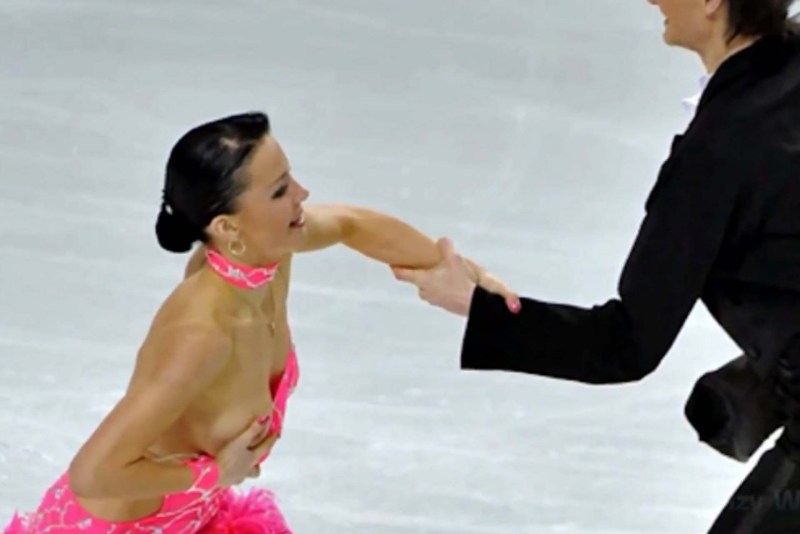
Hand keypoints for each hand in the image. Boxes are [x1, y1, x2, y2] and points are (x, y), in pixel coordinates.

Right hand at [215, 418, 278, 486]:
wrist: (210, 476)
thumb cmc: (227, 458)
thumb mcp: (240, 441)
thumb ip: (252, 430)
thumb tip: (265, 418)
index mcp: (252, 459)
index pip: (265, 448)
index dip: (271, 440)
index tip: (276, 433)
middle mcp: (246, 471)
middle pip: (256, 470)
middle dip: (257, 464)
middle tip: (255, 456)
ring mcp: (236, 478)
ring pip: (245, 475)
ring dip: (245, 469)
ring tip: (240, 463)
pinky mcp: (225, 483)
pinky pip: (233, 478)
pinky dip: (232, 474)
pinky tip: (226, 470)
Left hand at [392, 238, 519, 315]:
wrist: (473, 303)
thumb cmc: (460, 282)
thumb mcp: (454, 260)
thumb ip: (446, 247)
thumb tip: (442, 240)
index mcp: (422, 280)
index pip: (401, 274)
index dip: (395, 267)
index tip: (392, 262)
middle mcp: (423, 291)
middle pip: (416, 279)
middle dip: (420, 272)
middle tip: (427, 263)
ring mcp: (432, 299)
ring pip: (427, 287)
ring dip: (432, 280)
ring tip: (443, 272)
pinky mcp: (441, 305)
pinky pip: (436, 293)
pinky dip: (440, 287)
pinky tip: (451, 282)